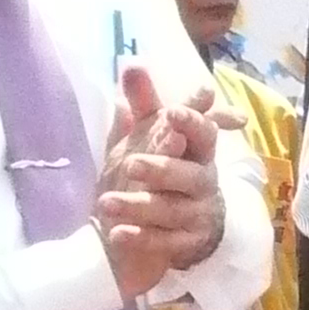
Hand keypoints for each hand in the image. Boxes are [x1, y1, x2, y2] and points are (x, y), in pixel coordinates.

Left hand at [93, 70, 228, 298]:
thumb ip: (143, 104)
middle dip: (162, 169)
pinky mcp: (186, 245)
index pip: (203, 134)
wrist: (168, 229)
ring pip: (172, 210)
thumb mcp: (148, 138)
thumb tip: (132, 64)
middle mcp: (203, 183)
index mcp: (198, 153)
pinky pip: (166, 243)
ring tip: (105, 204)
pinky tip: (117, 234)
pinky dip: (142, 238)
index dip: (192, 123)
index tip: (174, 114)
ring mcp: (197, 216)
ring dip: (138, 207)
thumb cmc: (159, 176)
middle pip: (190, 175)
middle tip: (131, 164)